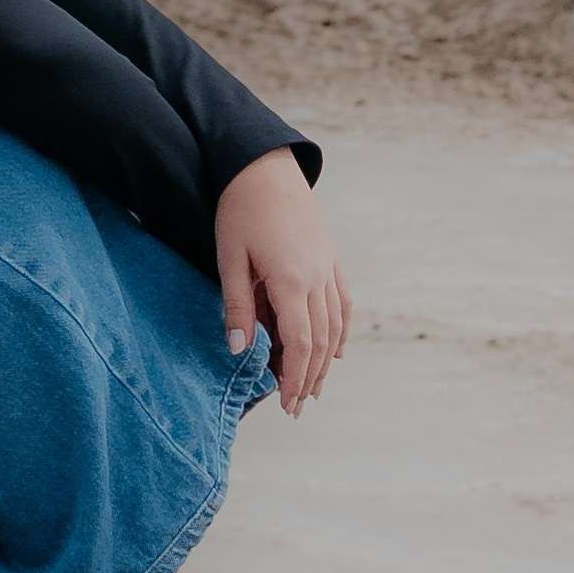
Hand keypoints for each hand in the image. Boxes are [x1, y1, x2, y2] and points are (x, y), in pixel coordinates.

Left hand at [214, 149, 350, 415]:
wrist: (264, 165)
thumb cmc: (240, 210)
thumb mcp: (230, 258)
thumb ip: (236, 306)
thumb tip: (238, 350)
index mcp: (291, 280)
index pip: (300, 345)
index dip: (294, 378)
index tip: (286, 403)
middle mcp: (317, 277)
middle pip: (321, 342)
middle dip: (309, 378)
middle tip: (295, 407)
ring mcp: (329, 267)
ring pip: (335, 326)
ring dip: (326, 361)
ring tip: (312, 387)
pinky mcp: (331, 257)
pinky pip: (343, 303)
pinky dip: (341, 331)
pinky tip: (335, 350)